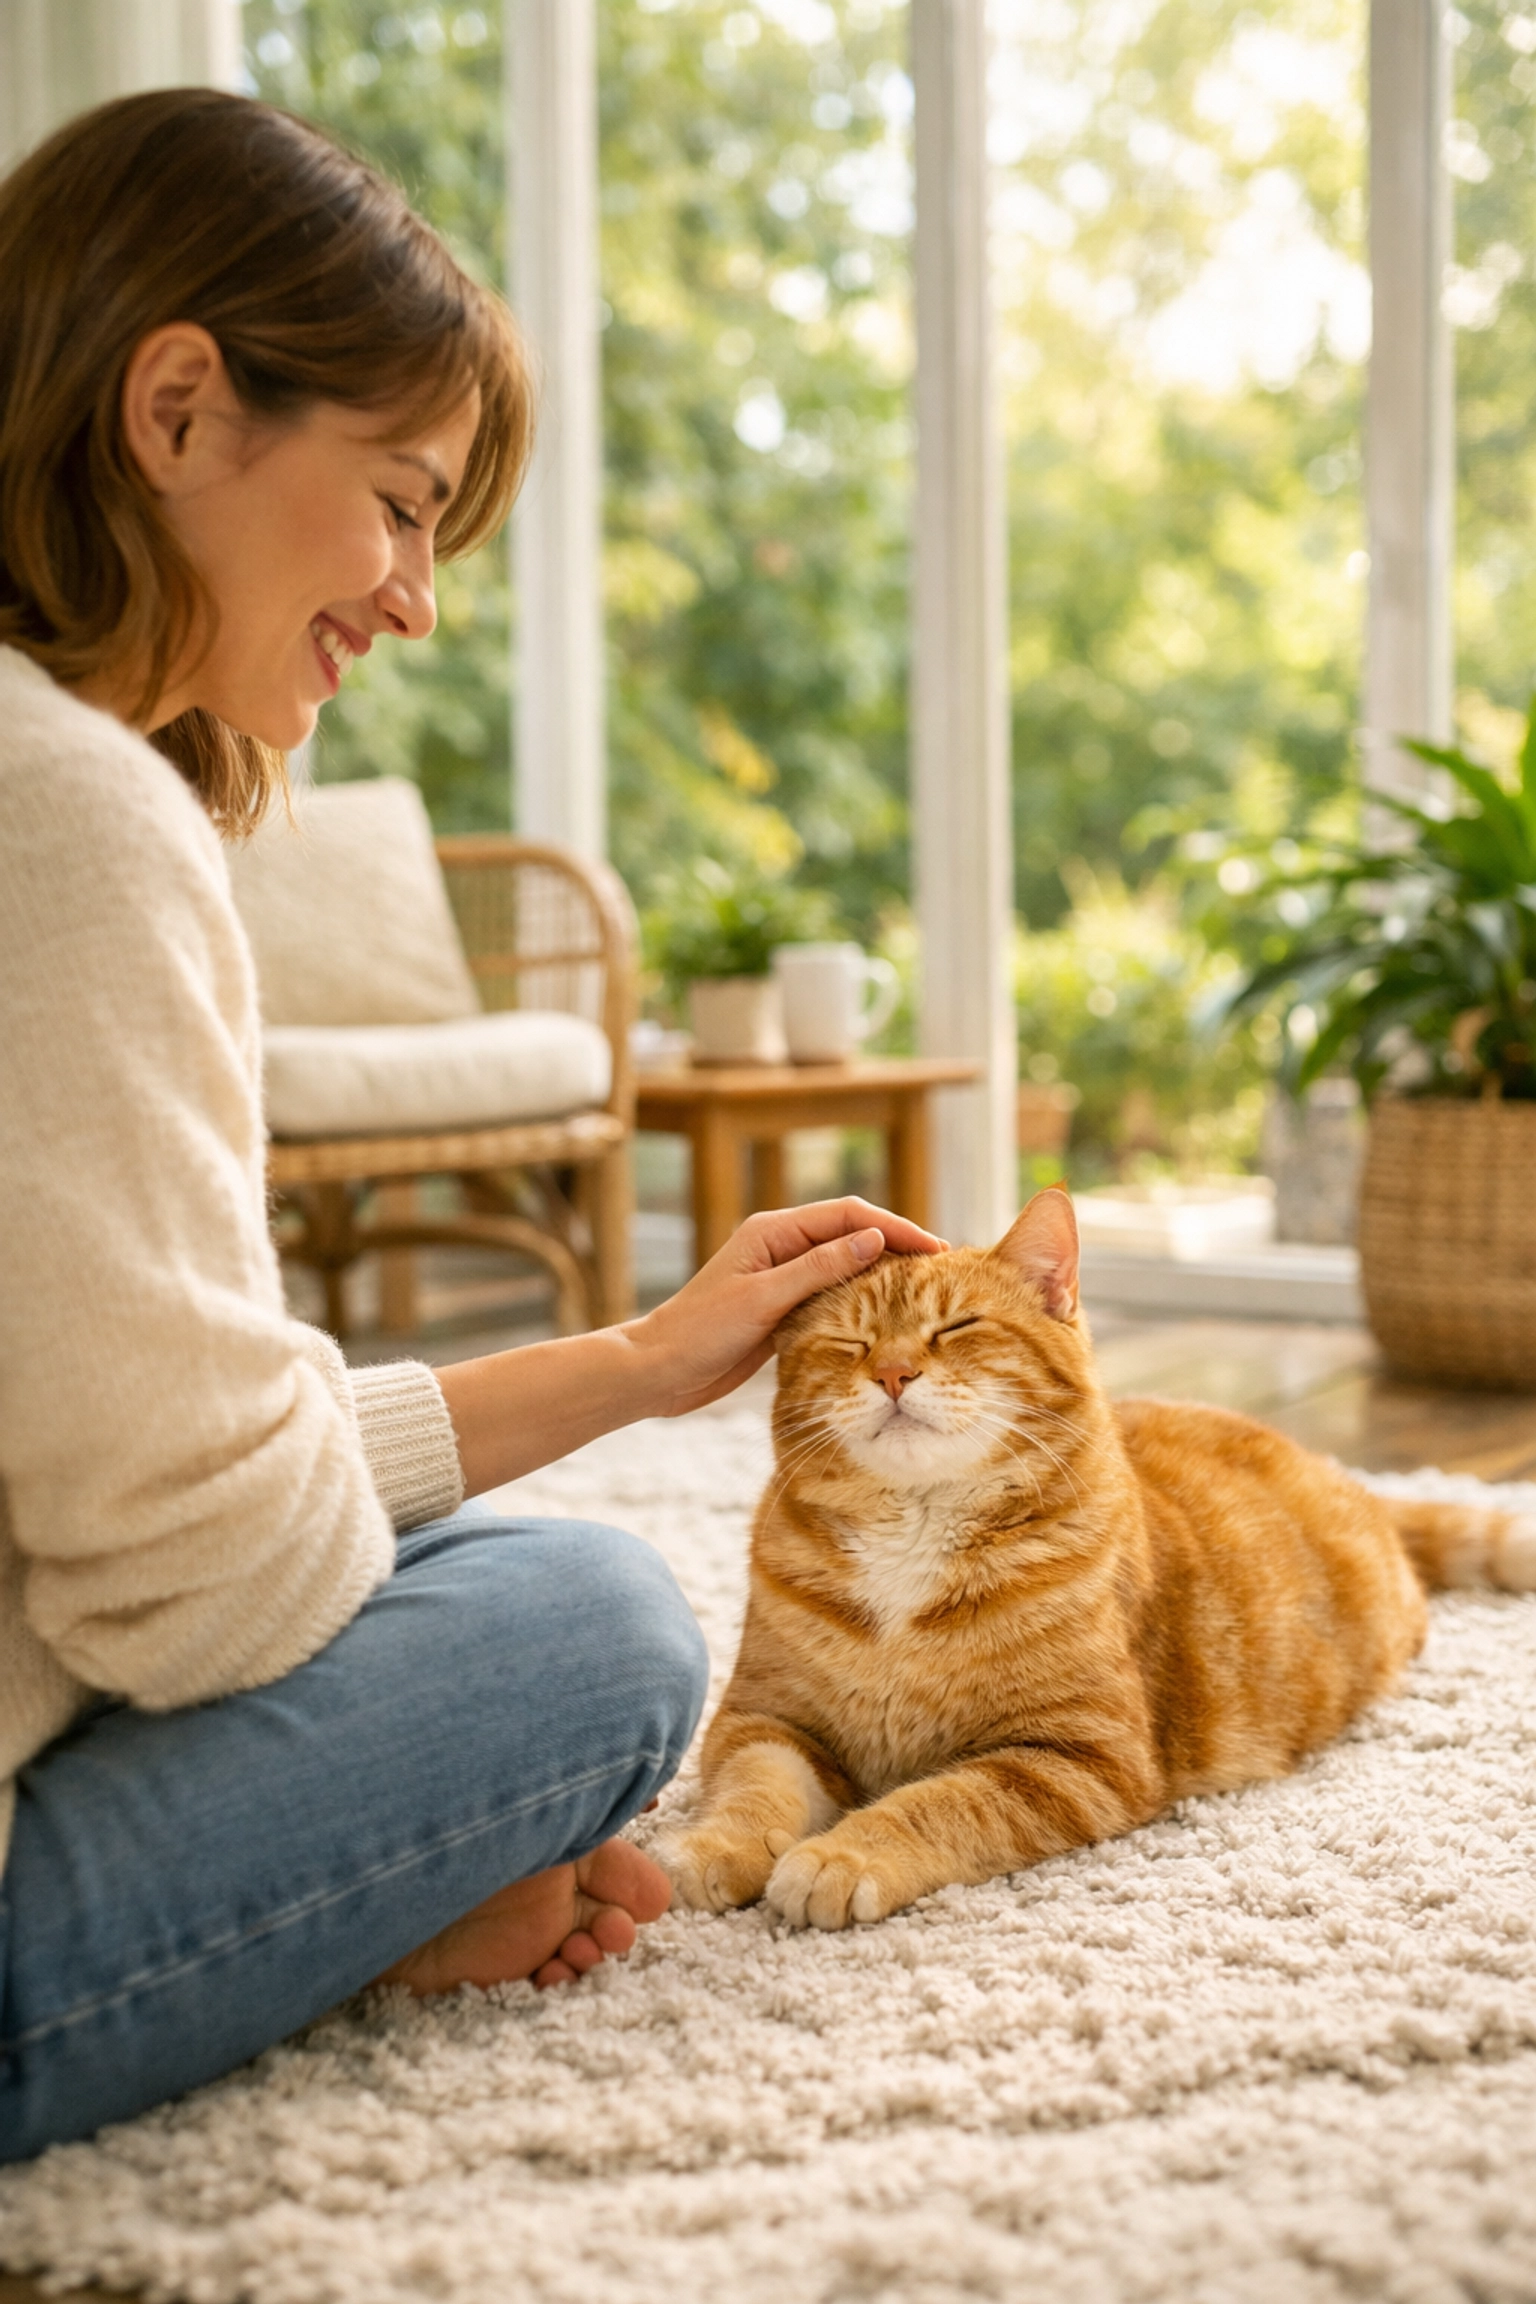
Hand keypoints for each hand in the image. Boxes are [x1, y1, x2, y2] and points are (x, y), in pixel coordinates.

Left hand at [624, 1198, 945, 1417]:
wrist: (659, 1372)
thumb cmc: (701, 1332)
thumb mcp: (765, 1299)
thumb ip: (820, 1268)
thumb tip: (873, 1238)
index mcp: (773, 1232)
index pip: (847, 1216)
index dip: (893, 1227)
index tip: (933, 1249)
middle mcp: (780, 1247)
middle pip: (851, 1234)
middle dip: (896, 1245)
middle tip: (941, 1269)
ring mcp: (781, 1277)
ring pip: (845, 1265)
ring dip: (882, 1272)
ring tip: (924, 1289)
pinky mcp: (782, 1307)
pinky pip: (831, 1293)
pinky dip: (861, 1298)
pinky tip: (886, 1314)